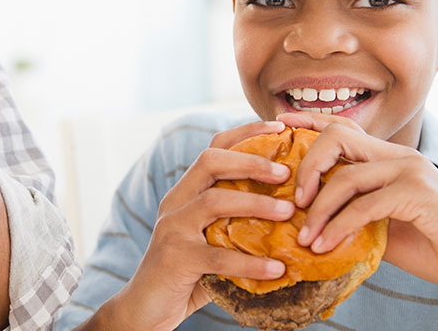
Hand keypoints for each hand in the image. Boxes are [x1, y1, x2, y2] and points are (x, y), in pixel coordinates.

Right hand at [99, 120, 295, 330]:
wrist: (144, 310)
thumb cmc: (185, 276)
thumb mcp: (211, 242)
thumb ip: (237, 227)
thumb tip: (293, 220)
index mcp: (184, 193)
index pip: (213, 148)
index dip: (246, 133)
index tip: (280, 128)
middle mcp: (175, 203)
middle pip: (210, 162)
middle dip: (251, 161)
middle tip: (286, 172)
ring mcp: (172, 229)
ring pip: (214, 201)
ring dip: (256, 204)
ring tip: (288, 212)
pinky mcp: (175, 258)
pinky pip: (218, 255)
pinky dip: (251, 262)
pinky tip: (277, 270)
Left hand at [281, 112, 437, 294]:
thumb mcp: (385, 227)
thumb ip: (355, 214)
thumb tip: (312, 224)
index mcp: (390, 157)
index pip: (343, 127)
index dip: (308, 123)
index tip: (277, 126)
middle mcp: (399, 155)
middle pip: (337, 137)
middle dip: (307, 166)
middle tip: (296, 203)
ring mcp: (410, 170)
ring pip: (345, 175)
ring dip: (319, 209)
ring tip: (306, 236)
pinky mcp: (419, 193)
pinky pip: (364, 205)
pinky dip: (339, 227)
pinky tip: (326, 246)